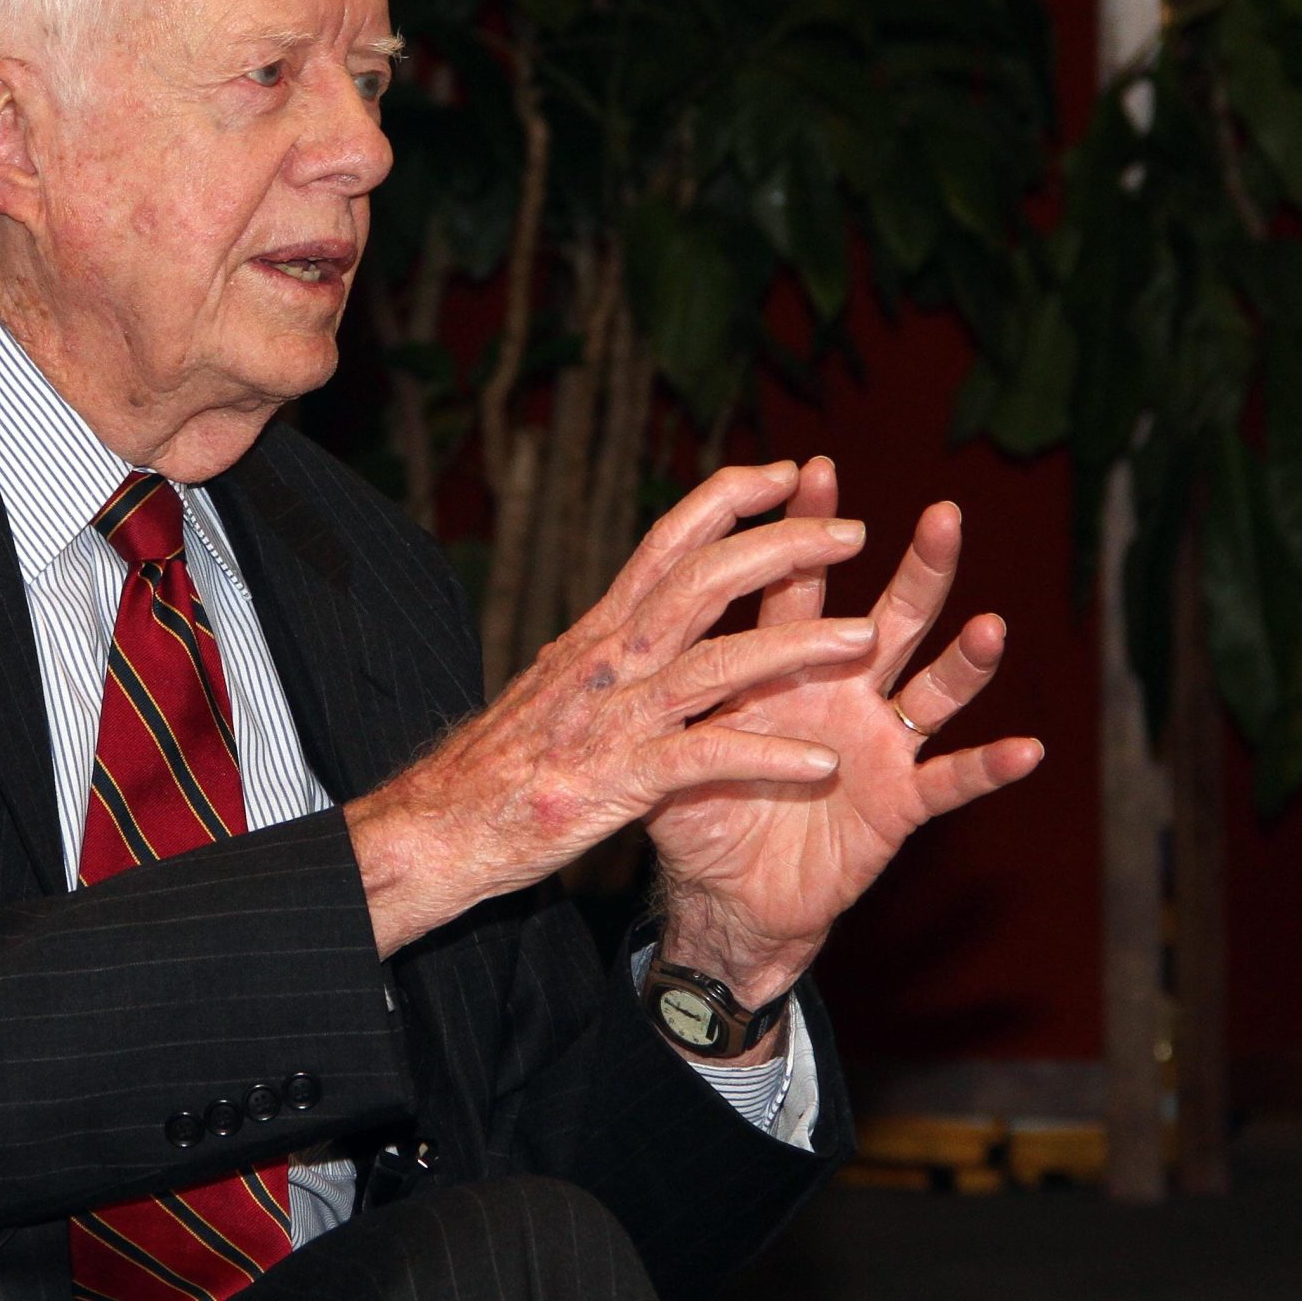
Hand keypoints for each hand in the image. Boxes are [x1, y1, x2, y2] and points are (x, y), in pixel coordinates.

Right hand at [345, 462, 877, 957]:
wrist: (435, 828)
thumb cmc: (496, 761)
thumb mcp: (552, 685)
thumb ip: (597, 652)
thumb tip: (620, 619)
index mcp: (596, 632)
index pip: (668, 543)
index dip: (729, 500)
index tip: (787, 473)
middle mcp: (606, 659)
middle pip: (703, 581)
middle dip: (783, 550)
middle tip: (854, 533)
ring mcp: (613, 719)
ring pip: (716, 664)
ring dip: (795, 645)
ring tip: (866, 636)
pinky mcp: (617, 783)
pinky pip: (705, 761)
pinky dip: (766, 755)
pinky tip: (822, 763)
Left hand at [647, 458, 1042, 1011]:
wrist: (722, 896)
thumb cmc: (700, 808)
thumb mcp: (674, 738)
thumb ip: (670, 680)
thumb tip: (627, 618)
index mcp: (786, 665)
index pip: (799, 586)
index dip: (807, 532)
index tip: (815, 471)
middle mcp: (846, 690)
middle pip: (893, 618)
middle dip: (920, 568)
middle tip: (944, 515)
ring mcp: (880, 744)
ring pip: (935, 690)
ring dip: (967, 661)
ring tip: (991, 626)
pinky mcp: (899, 803)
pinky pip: (951, 781)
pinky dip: (989, 767)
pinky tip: (1027, 748)